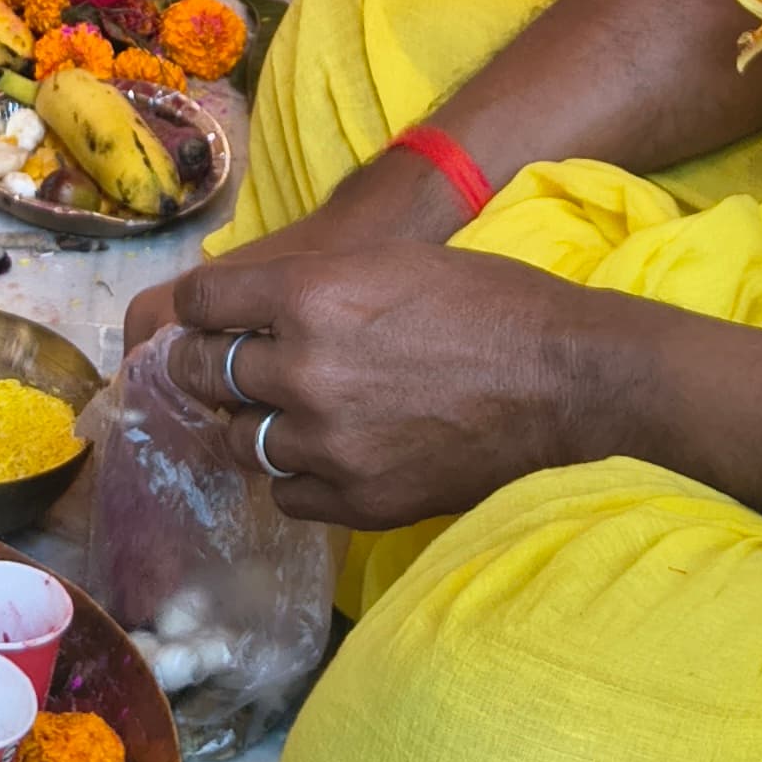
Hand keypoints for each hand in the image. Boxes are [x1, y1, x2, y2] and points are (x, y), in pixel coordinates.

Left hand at [159, 231, 598, 529]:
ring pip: (239, 440)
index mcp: (310, 296)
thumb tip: (243, 306)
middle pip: (204, 375)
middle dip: (205, 367)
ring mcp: (328, 443)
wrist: (562, 379)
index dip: (198, 309)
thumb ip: (308, 284)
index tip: (203, 318)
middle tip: (218, 369)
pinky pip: (285, 494)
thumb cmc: (483, 301)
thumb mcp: (387, 261)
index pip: (201, 303)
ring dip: (251, 424)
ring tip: (280, 414)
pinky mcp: (358, 500)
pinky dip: (294, 475)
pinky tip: (323, 455)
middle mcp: (304, 370)